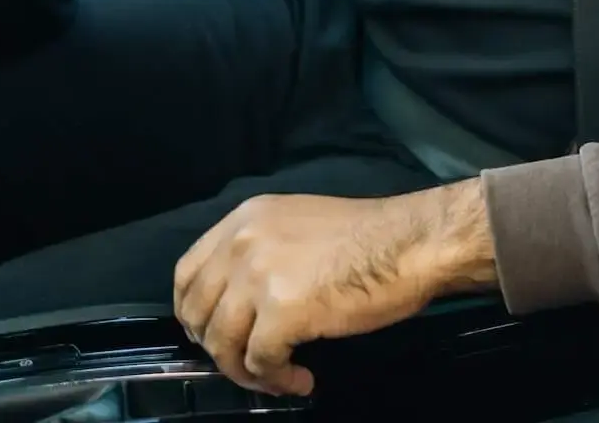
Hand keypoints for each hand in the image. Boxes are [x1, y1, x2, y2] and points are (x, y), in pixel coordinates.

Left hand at [173, 182, 496, 396]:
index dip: (195, 312)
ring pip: (222, 344)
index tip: (214, 333)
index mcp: (246, 218)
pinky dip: (277, 380)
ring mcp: (259, 277)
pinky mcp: (282, 312)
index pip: (186, 273)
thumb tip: (241, 298)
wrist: (412, 243)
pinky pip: (259, 362)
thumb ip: (262, 250)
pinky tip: (302, 378)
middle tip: (247, 361)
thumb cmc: (370, 235)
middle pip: (197, 313)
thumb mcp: (299, 225)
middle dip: (218, 348)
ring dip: (246, 372)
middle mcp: (243, 243)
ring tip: (278, 376)